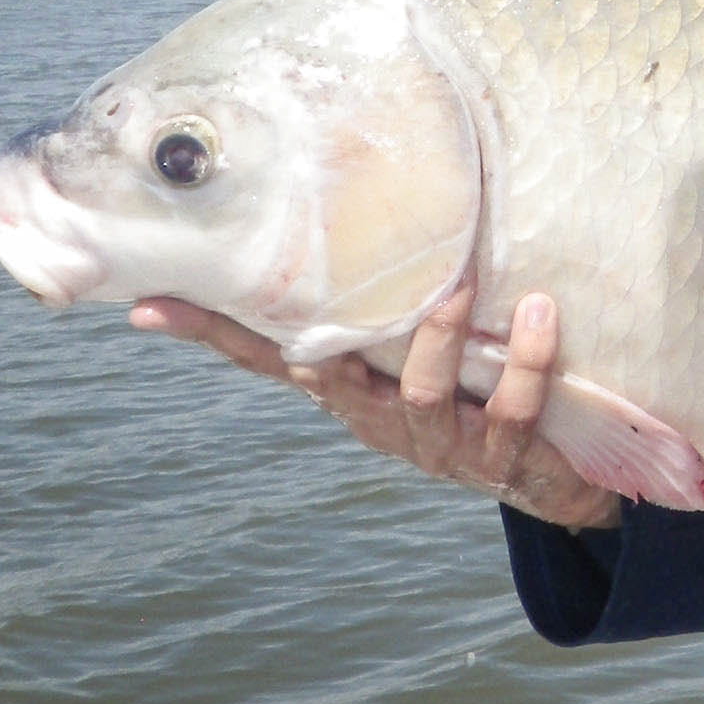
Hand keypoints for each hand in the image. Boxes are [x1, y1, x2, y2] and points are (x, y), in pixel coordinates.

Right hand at [129, 287, 621, 532]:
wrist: (556, 481)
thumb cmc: (474, 394)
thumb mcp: (418, 347)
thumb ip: (389, 299)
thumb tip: (348, 223)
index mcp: (350, 392)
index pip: (266, 359)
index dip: (210, 332)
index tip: (148, 302)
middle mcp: (382, 421)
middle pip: (329, 382)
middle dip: (321, 341)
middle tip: (338, 281)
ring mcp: (441, 445)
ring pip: (422, 396)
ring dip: (439, 338)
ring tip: (463, 284)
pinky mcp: (504, 456)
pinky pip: (511, 409)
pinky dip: (526, 362)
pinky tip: (538, 313)